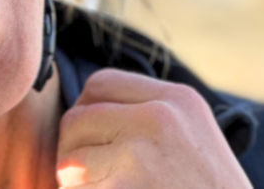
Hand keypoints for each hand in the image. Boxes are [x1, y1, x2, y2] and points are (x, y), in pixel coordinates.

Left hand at [56, 69, 253, 187]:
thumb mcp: (192, 143)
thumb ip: (146, 118)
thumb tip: (79, 112)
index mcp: (178, 98)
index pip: (99, 84)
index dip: (87, 114)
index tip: (97, 145)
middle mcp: (161, 115)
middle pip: (77, 119)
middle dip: (75, 153)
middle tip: (95, 181)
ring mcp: (143, 151)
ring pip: (71, 159)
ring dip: (75, 185)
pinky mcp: (127, 185)